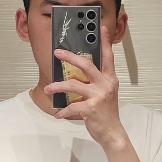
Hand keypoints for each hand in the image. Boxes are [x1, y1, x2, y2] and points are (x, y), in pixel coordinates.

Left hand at [45, 19, 123, 146]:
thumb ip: (95, 83)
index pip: (108, 57)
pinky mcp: (91, 108)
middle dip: (70, 57)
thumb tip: (77, 75)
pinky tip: (58, 114)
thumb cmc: (106, 113)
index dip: (105, 42)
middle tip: (58, 53)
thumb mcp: (105, 94)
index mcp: (109, 79)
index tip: (102, 29)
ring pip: (73, 85)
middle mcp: (105, 84)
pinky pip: (72, 106)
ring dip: (57, 87)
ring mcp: (99, 96)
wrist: (113, 132)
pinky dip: (63, 111)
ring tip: (48, 89)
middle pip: (86, 65)